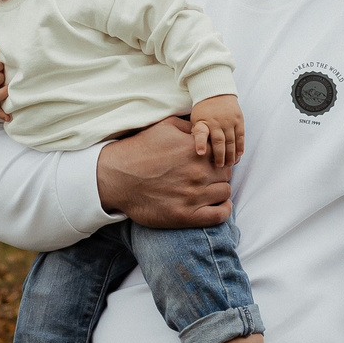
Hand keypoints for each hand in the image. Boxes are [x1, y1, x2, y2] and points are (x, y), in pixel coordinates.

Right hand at [95, 117, 231, 228]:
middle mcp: (198, 172)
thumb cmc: (139, 150)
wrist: (116, 178)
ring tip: (207, 190)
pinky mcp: (186, 215)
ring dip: (219, 190)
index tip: (209, 162)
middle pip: (226, 173)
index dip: (218, 157)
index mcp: (195, 150)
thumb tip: (207, 130)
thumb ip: (190, 127)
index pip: (222, 153)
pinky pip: (220, 215)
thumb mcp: (165, 127)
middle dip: (219, 173)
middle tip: (206, 176)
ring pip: (225, 192)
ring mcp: (193, 195)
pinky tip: (218, 206)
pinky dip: (224, 210)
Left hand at [188, 94, 244, 170]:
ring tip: (230, 164)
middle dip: (220, 157)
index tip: (200, 153)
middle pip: (220, 142)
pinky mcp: (239, 119)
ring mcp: (229, 121)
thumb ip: (197, 132)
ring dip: (231, 155)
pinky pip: (241, 136)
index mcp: (204, 122)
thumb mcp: (195, 118)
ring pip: (232, 141)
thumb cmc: (203, 109)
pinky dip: (240, 146)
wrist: (216, 91)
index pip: (201, 133)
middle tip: (220, 167)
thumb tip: (198, 149)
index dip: (200, 143)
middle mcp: (217, 122)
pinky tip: (238, 155)